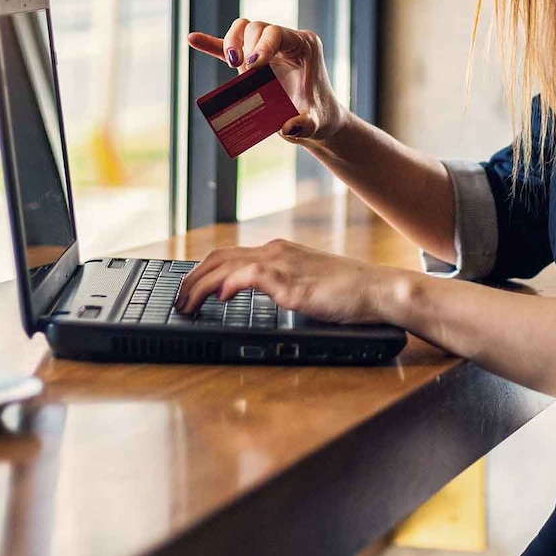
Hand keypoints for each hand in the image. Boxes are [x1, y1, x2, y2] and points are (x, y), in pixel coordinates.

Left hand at [174, 239, 405, 325]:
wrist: (376, 290)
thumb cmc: (348, 292)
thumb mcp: (306, 286)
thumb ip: (282, 286)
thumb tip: (258, 296)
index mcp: (278, 252)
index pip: (228, 255)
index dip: (202, 272)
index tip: (188, 290)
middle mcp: (276, 251)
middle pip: (219, 257)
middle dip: (191, 278)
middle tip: (178, 300)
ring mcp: (283, 263)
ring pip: (227, 264)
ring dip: (201, 285)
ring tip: (187, 304)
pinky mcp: (291, 280)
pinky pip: (251, 274)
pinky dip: (230, 283)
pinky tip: (221, 297)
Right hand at [186, 20, 346, 143]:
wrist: (317, 119)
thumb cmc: (319, 117)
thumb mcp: (315, 123)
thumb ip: (306, 125)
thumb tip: (288, 128)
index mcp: (304, 45)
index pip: (277, 33)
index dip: (262, 45)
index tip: (253, 66)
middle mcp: (286, 41)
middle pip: (257, 27)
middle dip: (245, 46)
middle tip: (244, 74)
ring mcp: (268, 48)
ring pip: (243, 29)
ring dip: (231, 42)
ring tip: (232, 63)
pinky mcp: (254, 61)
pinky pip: (230, 48)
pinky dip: (212, 44)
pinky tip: (193, 40)